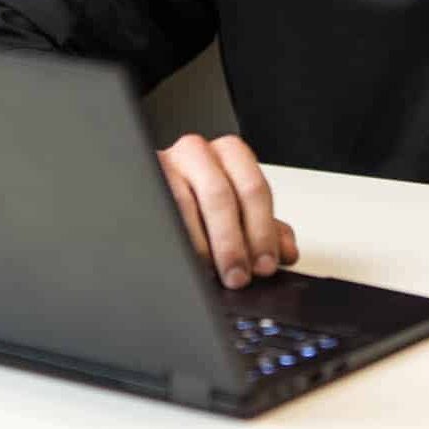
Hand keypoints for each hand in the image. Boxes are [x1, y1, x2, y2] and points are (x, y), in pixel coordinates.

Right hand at [157, 133, 297, 288]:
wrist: (157, 194)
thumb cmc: (202, 200)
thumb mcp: (239, 211)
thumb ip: (266, 228)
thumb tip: (287, 252)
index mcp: (230, 153)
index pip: (253, 188)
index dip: (262, 231)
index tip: (265, 265)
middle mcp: (197, 153)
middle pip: (220, 196)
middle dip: (232, 242)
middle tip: (238, 276)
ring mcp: (165, 166)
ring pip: (184, 206)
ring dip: (201, 247)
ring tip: (211, 275)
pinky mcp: (140, 184)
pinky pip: (157, 215)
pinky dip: (173, 243)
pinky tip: (183, 262)